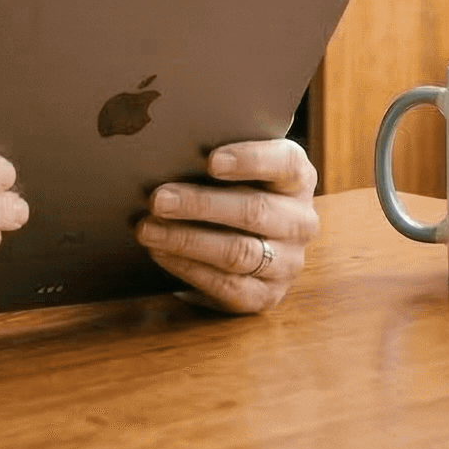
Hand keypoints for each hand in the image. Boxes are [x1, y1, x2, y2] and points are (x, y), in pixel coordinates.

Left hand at [137, 139, 318, 314]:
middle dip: (200, 205)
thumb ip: (215, 158)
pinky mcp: (267, 295)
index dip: (250, 160)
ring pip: (239, 252)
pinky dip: (189, 268)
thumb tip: (167, 153)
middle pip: (253, 210)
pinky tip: (161, 253)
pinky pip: (227, 285)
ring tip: (148, 229)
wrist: (242, 243)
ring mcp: (288, 262)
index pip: (284, 163)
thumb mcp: (234, 169)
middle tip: (157, 199)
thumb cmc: (230, 191)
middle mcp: (300, 221)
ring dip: (187, 240)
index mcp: (298, 178)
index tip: (211, 161)